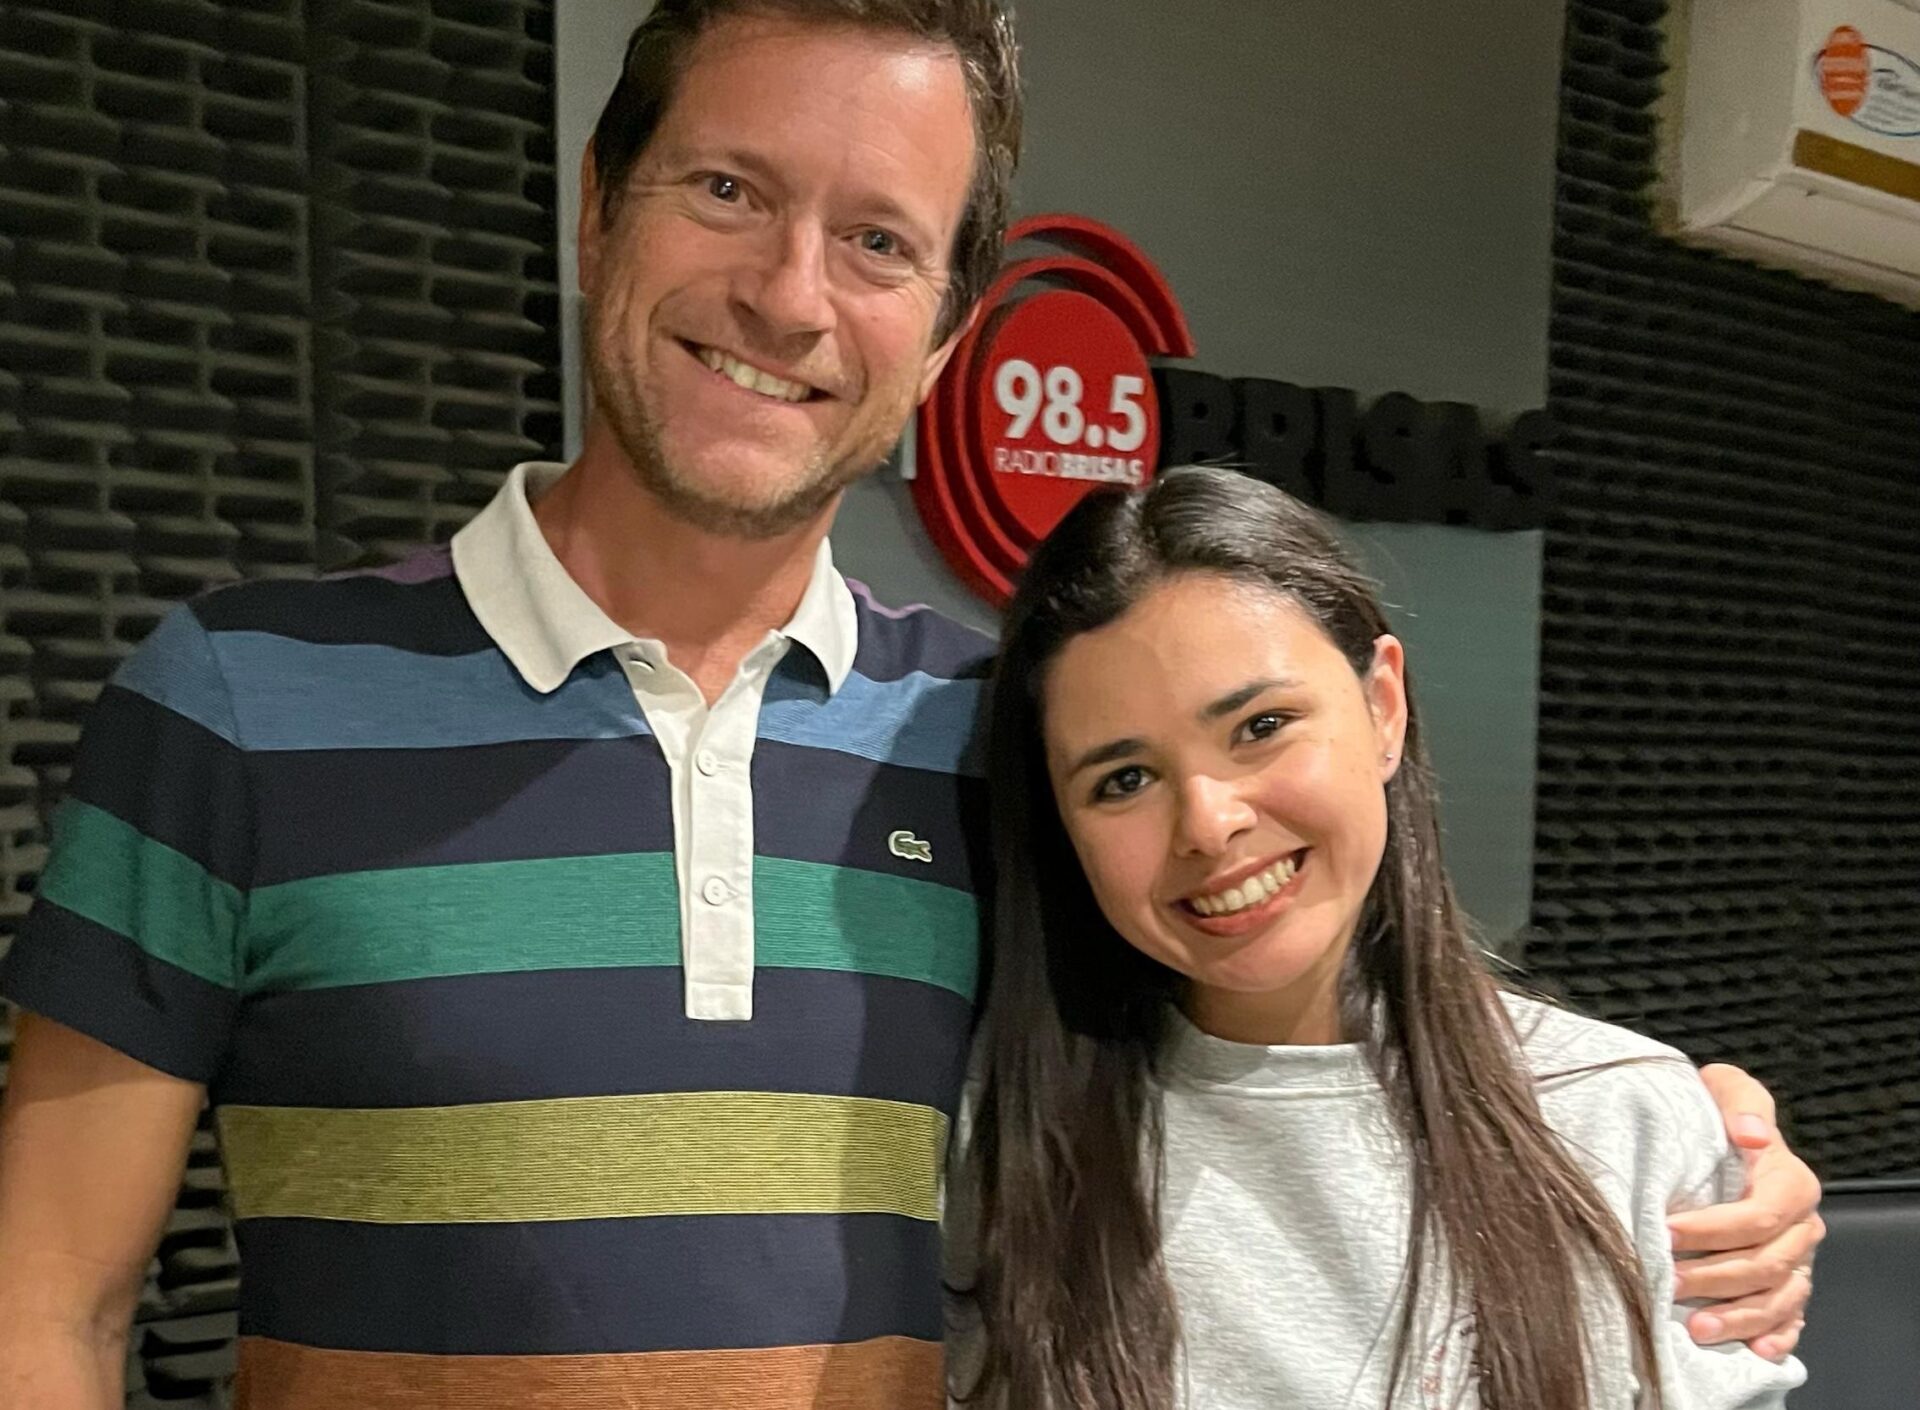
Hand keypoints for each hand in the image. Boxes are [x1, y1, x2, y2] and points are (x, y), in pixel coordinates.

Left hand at [1668, 1063, 1820, 1359]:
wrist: (1719, 1138)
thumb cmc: (1717, 1114)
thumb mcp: (1726, 1089)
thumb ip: (1738, 1101)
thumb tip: (1751, 1134)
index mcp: (1791, 1182)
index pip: (1759, 1215)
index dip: (1713, 1228)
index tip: (1665, 1231)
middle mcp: (1802, 1226)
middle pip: (1766, 1263)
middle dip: (1715, 1277)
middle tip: (1668, 1283)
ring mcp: (1799, 1260)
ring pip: (1778, 1299)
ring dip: (1739, 1318)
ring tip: (1697, 1328)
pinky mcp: (1790, 1286)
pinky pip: (1790, 1319)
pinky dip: (1774, 1337)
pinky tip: (1754, 1352)